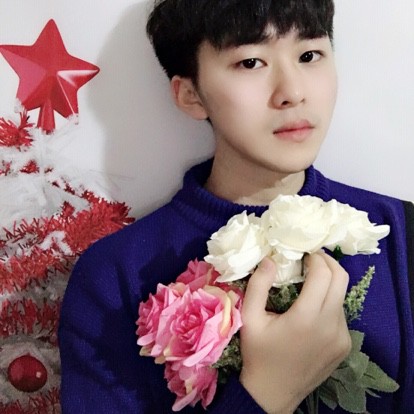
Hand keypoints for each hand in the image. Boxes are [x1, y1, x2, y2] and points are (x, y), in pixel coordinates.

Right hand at [239, 252, 350, 413]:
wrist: (273, 393)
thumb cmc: (258, 353)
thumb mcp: (249, 318)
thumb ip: (258, 285)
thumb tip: (269, 259)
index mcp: (306, 318)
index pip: (323, 274)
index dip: (315, 257)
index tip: (303, 252)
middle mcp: (330, 326)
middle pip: (341, 279)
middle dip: (328, 262)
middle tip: (311, 258)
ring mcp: (341, 337)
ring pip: (341, 296)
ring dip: (328, 284)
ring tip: (308, 284)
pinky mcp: (344, 346)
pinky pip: (341, 314)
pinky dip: (329, 303)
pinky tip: (311, 310)